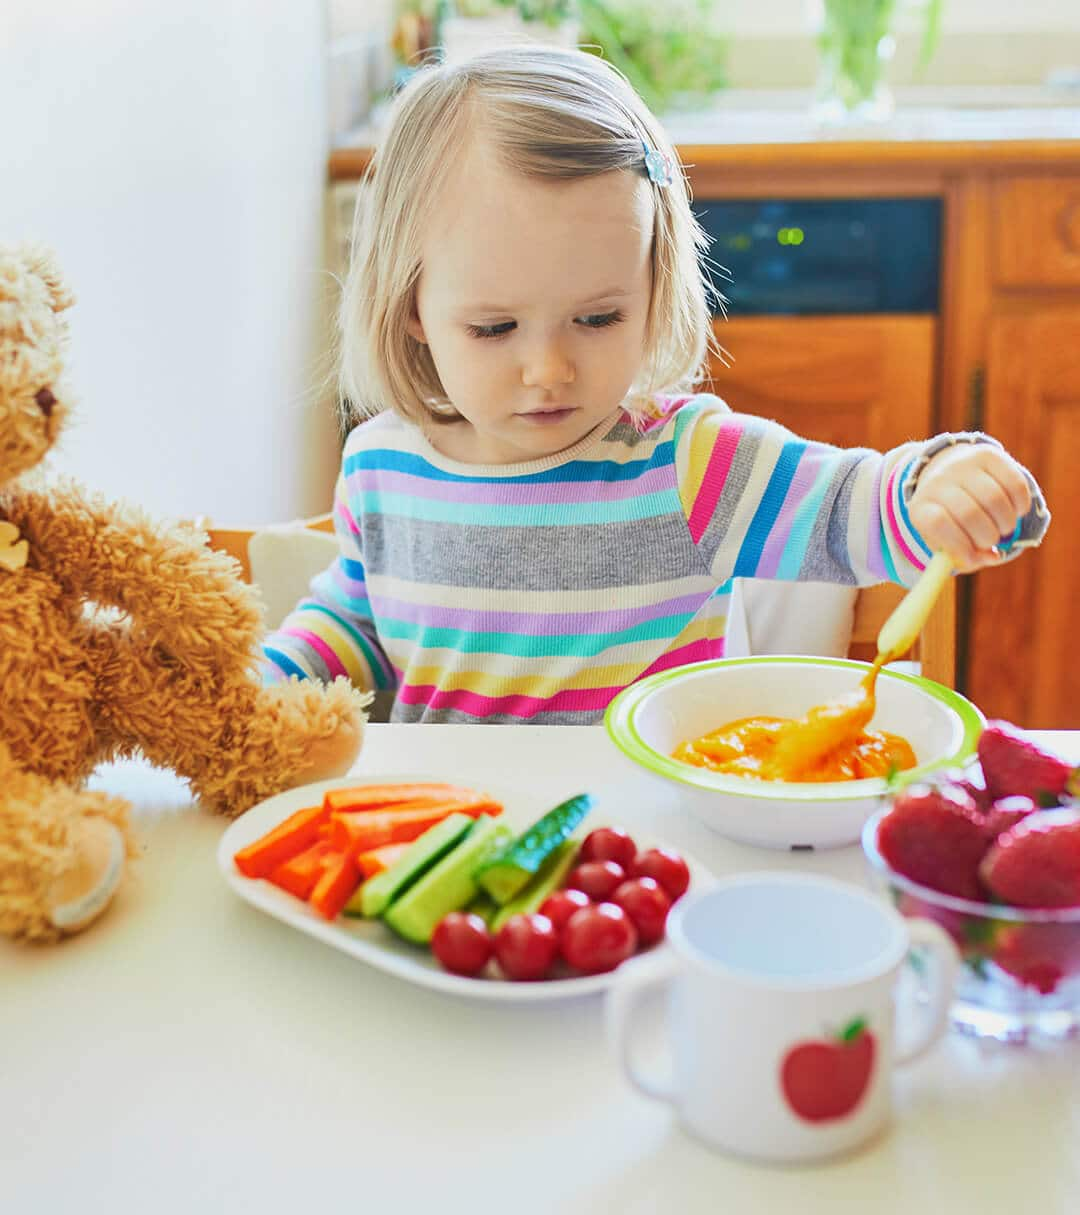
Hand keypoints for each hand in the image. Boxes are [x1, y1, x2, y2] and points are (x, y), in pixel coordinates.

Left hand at [908, 443, 1031, 572]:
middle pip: (969, 513)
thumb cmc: (951, 520)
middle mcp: (938, 482)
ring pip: (995, 499)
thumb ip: (968, 556)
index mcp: (921, 507)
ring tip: (1003, 527)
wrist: (951, 476)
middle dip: (988, 537)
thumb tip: (994, 557)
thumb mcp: (949, 542)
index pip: (938, 524)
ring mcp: (962, 465)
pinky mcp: (988, 455)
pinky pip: (1014, 484)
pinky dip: (1020, 505)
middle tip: (993, 541)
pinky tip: (1015, 511)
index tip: (974, 557)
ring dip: (1006, 523)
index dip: (959, 545)